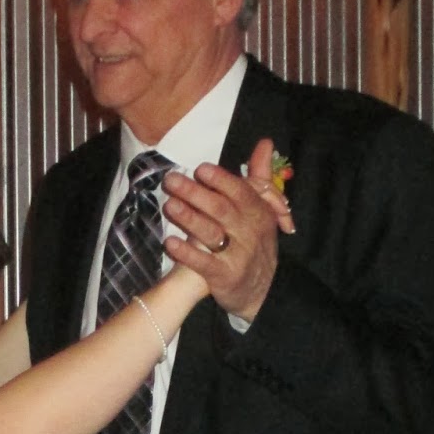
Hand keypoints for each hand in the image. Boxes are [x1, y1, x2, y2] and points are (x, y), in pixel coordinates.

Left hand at [161, 138, 294, 322]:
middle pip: (221, 209)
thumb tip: (265, 142)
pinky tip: (169, 242)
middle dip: (195, 193)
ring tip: (168, 205)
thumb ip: (260, 176)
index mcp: (258, 212)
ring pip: (211, 234)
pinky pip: (203, 263)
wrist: (261, 291)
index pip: (240, 192)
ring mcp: (237, 255)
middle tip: (170, 180)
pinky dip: (186, 253)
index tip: (200, 169)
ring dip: (189, 218)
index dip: (220, 180)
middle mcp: (249, 232)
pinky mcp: (223, 276)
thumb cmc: (254, 242)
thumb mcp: (262, 210)